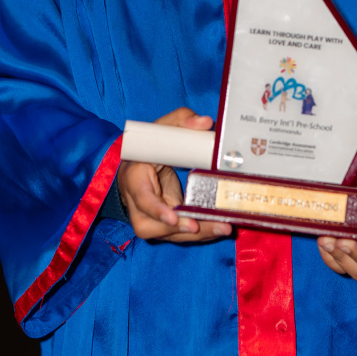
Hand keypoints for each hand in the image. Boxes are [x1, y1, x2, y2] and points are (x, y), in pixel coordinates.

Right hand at [117, 107, 232, 242]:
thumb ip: (182, 120)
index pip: (142, 198)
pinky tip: (219, 227)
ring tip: (222, 227)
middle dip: (180, 229)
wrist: (137, 166)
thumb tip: (205, 123)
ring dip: (196, 234)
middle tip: (203, 226)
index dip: (157, 209)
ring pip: (168, 235)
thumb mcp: (162, 129)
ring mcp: (148, 218)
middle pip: (153, 225)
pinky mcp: (162, 225)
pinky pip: (178, 234)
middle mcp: (137, 204)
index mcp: (135, 178)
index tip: (174, 216)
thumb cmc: (150, 147)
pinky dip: (200, 233)